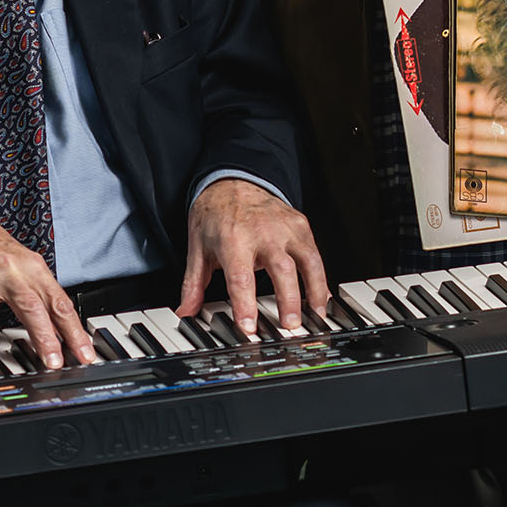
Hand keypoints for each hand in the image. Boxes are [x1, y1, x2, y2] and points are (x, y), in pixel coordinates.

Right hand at [0, 213, 96, 378]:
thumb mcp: (28, 266)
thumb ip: (44, 296)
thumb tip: (65, 333)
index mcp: (32, 269)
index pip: (59, 303)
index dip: (73, 331)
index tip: (83, 354)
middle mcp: (8, 272)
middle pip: (29, 307)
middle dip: (43, 337)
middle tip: (51, 363)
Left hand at [177, 178, 330, 335]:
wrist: (232, 180)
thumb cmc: (216, 215)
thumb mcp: (198, 247)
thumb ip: (194, 284)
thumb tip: (185, 311)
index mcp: (233, 238)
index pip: (240, 276)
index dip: (245, 303)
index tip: (249, 326)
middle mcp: (262, 232)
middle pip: (280, 269)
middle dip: (287, 300)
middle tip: (289, 325)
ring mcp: (285, 228)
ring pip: (307, 261)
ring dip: (313, 291)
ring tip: (315, 316)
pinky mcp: (300, 226)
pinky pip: (315, 254)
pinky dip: (321, 278)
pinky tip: (321, 298)